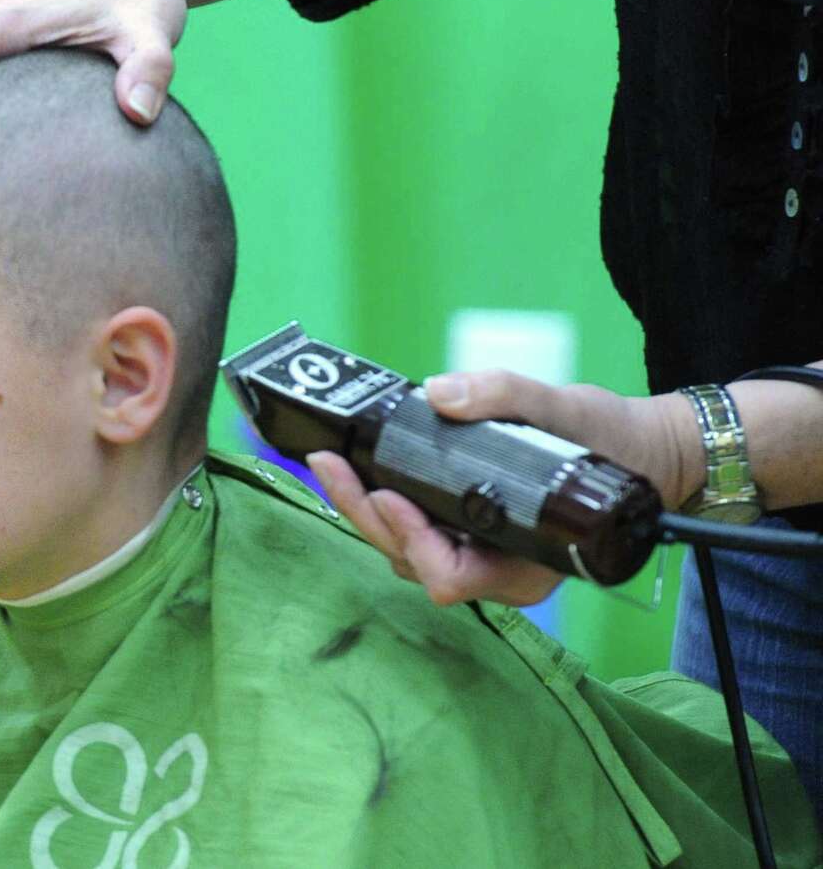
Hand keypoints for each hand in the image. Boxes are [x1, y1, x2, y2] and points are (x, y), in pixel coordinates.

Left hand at [307, 369, 696, 605]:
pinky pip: (415, 527)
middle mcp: (496, 569)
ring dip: (367, 510)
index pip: (450, 575)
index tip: (388, 491)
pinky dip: (384, 501)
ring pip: (406, 549)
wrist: (638, 450)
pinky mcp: (466, 530)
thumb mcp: (569, 409)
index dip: (411, 540)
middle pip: (411, 561)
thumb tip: (441, 392)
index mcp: (525, 563)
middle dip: (366, 515)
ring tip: (335, 463)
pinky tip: (361, 467)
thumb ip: (509, 396)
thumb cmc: (611, 441)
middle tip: (330, 464)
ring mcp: (479, 553)